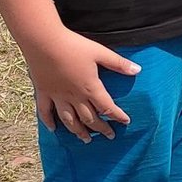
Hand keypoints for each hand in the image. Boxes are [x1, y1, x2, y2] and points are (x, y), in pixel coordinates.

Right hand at [23, 27, 140, 142]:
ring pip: (69, 120)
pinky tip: (53, 129)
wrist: (43, 41)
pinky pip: (45, 112)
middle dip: (101, 128)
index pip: (108, 108)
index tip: (126, 122)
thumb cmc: (73, 45)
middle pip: (90, 118)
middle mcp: (74, 97)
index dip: (118, 116)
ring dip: (78, 131)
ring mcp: (57, 96)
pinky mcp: (43, 92)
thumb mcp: (99, 52)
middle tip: (109, 136)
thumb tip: (138, 70)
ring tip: (86, 139)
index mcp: (90, 88)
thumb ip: (118, 63)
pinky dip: (49, 122)